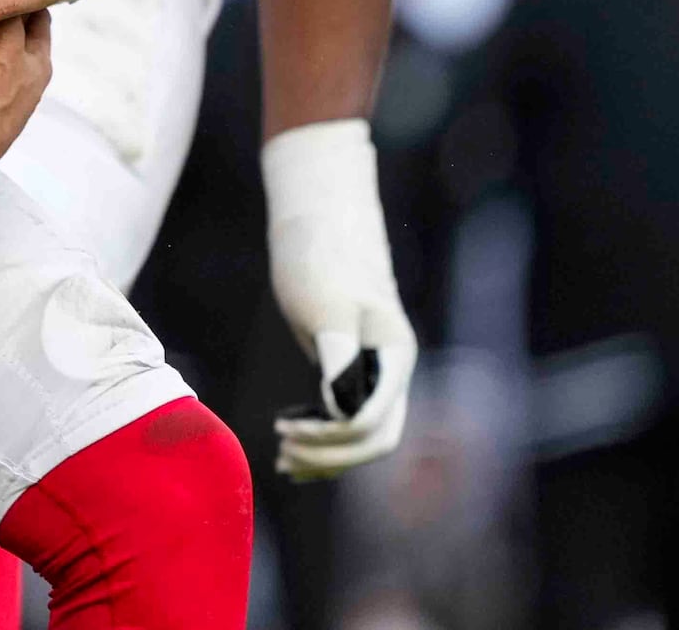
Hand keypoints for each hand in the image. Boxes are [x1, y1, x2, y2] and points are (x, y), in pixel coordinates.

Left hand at [262, 119, 417, 480]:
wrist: (317, 215)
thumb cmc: (320, 253)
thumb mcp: (325, 304)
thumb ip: (339, 358)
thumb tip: (342, 413)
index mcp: (395, 354)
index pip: (376, 421)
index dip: (334, 439)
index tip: (289, 431)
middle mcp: (391, 368)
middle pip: (375, 437)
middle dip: (332, 456)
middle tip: (283, 454)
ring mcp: (373, 368)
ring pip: (362, 433)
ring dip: (327, 455)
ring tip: (284, 463)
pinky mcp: (350, 365)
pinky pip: (346, 416)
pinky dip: (323, 437)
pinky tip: (293, 447)